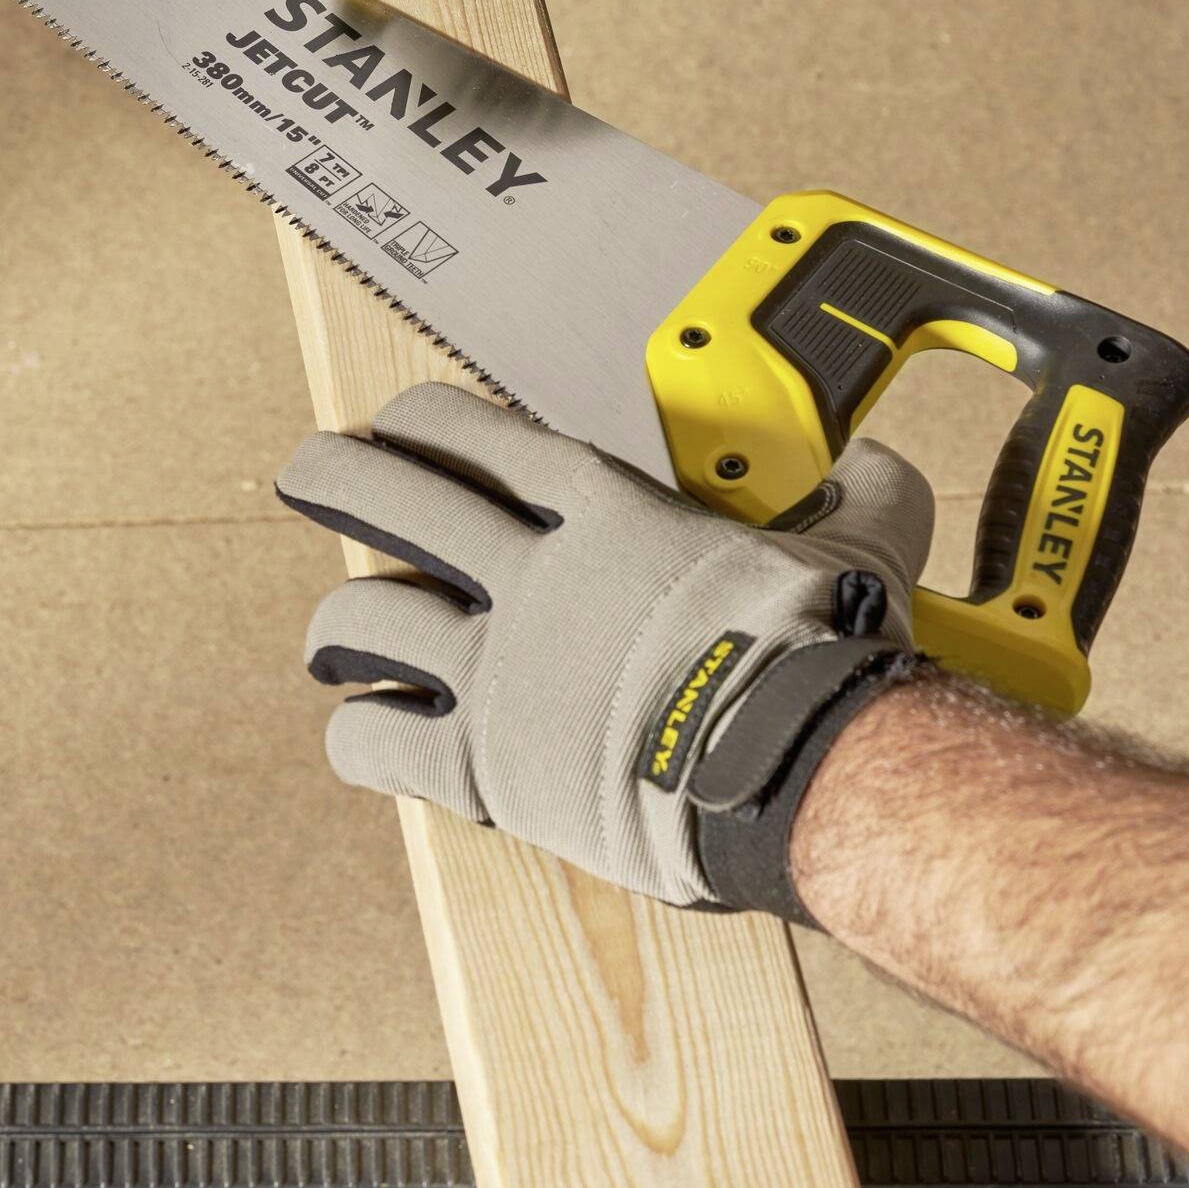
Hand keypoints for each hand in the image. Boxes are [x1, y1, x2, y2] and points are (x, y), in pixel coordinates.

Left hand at [275, 384, 932, 914]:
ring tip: (330, 638)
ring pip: (359, 619)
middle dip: (331, 478)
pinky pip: (374, 738)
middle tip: (308, 476)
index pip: (472, 433)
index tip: (395, 425)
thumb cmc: (821, 656)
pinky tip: (366, 732)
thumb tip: (880, 467)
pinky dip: (357, 732)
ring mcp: (496, 666)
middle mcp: (529, 573)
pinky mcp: (481, 763)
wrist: (799, 766)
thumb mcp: (857, 547)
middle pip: (386, 497)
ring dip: (333, 627)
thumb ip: (859, 496)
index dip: (417, 421)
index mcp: (603, 509)